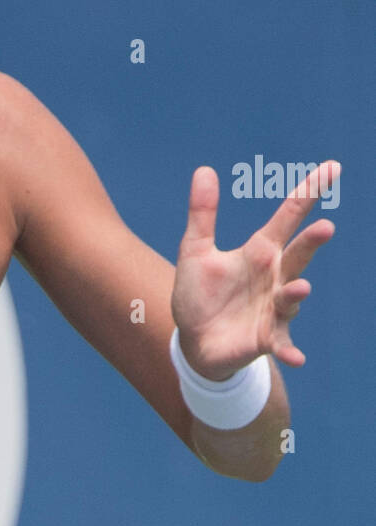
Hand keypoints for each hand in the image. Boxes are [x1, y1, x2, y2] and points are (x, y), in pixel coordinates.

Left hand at [171, 162, 339, 380]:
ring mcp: (273, 309)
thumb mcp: (195, 251)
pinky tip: (296, 358)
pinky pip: (281, 344)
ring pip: (290, 298)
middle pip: (297, 256)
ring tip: (299, 289)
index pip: (288, 217)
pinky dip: (288, 350)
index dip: (308, 193)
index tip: (332, 167)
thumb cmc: (200, 294)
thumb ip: (202, 214)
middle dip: (311, 243)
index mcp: (260, 252)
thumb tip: (203, 170)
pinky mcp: (265, 338)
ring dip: (295, 295)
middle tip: (326, 227)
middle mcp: (274, 278)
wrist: (193, 340)